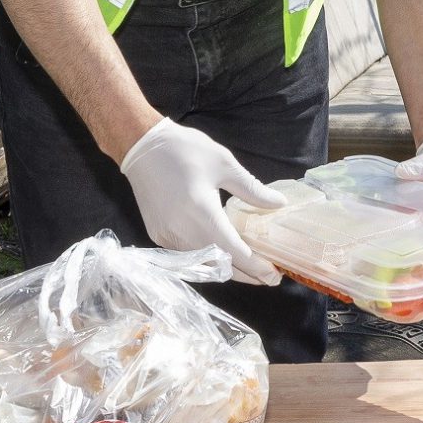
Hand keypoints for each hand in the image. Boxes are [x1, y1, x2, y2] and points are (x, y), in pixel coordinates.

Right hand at [118, 119, 287, 281]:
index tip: (274, 275)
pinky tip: (223, 252)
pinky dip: (208, 259)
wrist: (142, 146)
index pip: (234, 253)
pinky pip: (188, 256)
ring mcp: (166, 237)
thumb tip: (280, 204)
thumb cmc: (185, 150)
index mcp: (202, 214)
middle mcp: (182, 232)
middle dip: (246, 274)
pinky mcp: (158, 235)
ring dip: (227, 268)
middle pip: (219, 265)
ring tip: (251, 265)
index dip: (256, 267)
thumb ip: (252, 190)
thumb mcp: (225, 164)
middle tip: (269, 277)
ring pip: (203, 264)